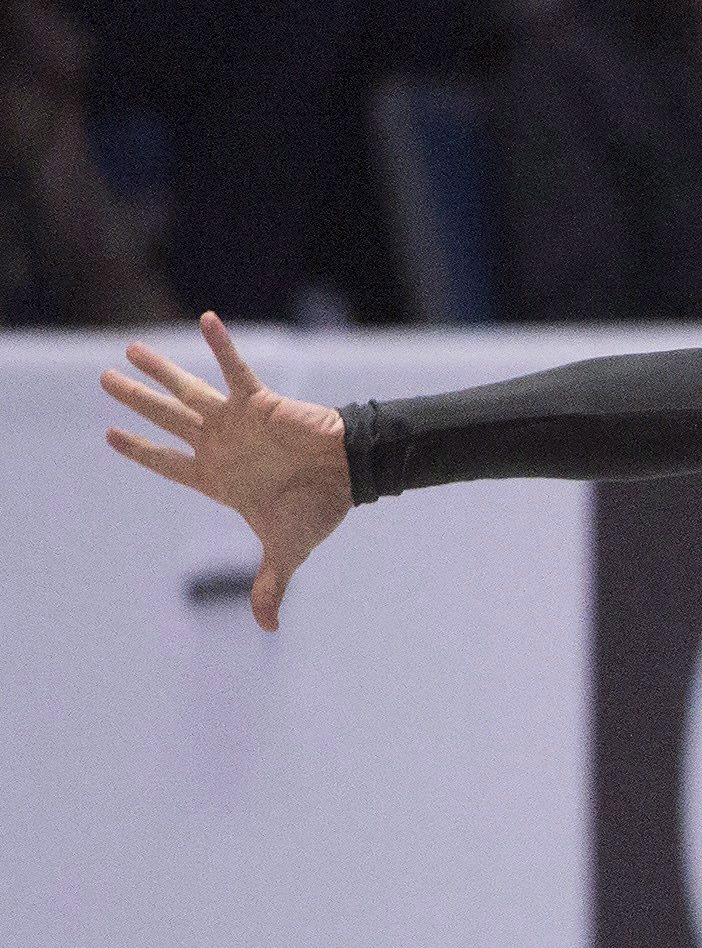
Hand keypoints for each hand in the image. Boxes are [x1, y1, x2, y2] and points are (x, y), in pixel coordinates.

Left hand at [103, 313, 349, 631]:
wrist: (352, 478)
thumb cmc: (317, 510)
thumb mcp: (287, 551)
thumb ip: (270, 585)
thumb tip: (268, 628)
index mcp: (217, 478)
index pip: (168, 464)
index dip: (139, 452)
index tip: (111, 437)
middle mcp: (220, 444)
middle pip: (166, 419)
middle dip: (135, 400)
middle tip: (104, 381)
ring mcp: (236, 421)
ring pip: (187, 392)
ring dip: (159, 372)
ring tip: (130, 350)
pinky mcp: (260, 402)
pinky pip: (235, 371)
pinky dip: (220, 347)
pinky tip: (204, 320)